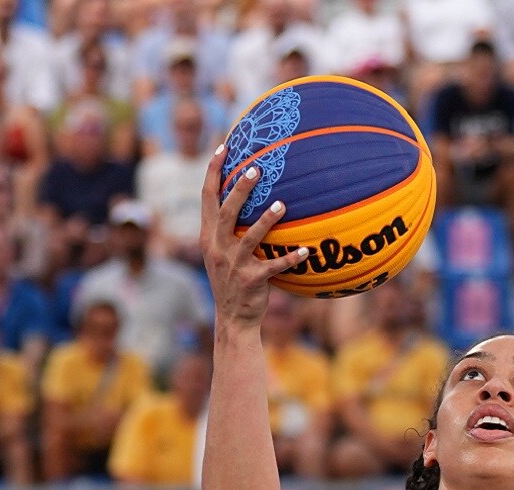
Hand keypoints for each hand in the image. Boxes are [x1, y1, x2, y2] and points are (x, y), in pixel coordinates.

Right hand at [201, 145, 309, 327]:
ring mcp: (234, 264)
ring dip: (266, 220)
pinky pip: (274, 266)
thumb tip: (240, 196)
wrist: (233, 318)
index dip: (213, 172)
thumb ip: (225, 228)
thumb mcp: (219, 252)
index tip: (222, 147)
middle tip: (256, 170)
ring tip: (282, 204)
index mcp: (208, 236)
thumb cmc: (231, 280)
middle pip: (226, 212)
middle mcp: (217, 247)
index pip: (207, 197)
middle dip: (239, 190)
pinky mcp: (252, 280)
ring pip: (250, 237)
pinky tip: (306, 251)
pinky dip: (290, 258)